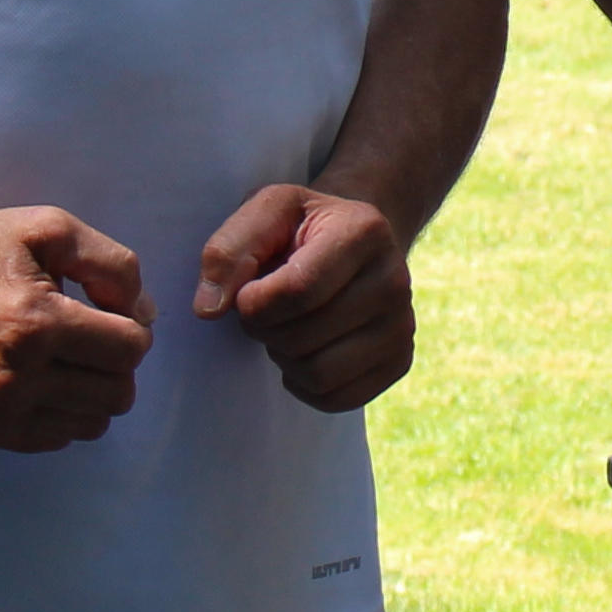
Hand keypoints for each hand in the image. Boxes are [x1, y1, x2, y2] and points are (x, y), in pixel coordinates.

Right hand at [0, 204, 152, 450]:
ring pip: (92, 424)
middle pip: (117, 394)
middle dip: (115, 362)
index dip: (131, 326)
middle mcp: (14, 378)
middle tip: (87, 333)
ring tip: (63, 355)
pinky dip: (63, 411)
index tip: (103, 308)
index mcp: (35, 324)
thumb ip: (114, 267)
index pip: (130, 351)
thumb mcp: (54, 230)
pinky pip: (56, 439)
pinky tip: (40, 376)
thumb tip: (146, 317)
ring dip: (92, 390)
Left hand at [196, 185, 419, 412]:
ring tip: (289, 326)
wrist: (354, 243)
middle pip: (302, 338)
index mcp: (365, 230)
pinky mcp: (400, 361)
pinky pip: (336, 399)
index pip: (297, 291)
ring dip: (284, 357)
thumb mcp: (264, 212)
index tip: (248, 291)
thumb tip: (209, 308)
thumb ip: (228, 250)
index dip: (253, 303)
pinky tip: (308, 350)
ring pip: (319, 374)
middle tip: (268, 307)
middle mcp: (396, 279)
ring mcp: (403, 325)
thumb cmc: (301, 228)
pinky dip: (306, 384)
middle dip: (265, 329)